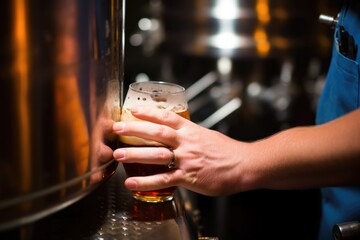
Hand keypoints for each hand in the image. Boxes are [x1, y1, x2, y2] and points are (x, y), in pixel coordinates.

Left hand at [113, 106, 248, 195]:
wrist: (243, 165)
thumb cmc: (226, 151)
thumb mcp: (206, 135)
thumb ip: (189, 135)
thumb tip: (175, 133)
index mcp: (191, 130)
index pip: (167, 116)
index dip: (148, 112)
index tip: (132, 110)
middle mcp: (186, 142)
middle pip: (157, 132)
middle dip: (135, 129)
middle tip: (117, 129)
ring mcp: (187, 159)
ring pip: (157, 154)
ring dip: (135, 154)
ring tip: (118, 155)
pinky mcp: (188, 177)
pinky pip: (163, 179)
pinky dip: (146, 181)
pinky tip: (132, 183)